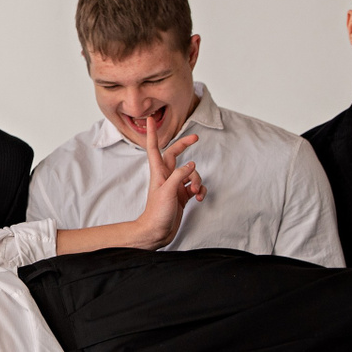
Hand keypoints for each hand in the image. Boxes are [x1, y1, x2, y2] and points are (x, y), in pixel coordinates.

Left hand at [132, 116, 204, 248]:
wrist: (156, 232)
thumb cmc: (157, 213)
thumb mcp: (168, 192)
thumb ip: (180, 176)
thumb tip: (192, 164)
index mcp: (158, 172)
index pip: (154, 148)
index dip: (152, 133)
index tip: (151, 119)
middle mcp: (166, 176)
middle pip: (175, 154)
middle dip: (185, 145)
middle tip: (196, 137)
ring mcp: (175, 186)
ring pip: (191, 173)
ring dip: (198, 179)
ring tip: (196, 191)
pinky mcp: (182, 196)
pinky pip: (195, 187)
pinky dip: (201, 190)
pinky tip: (200, 198)